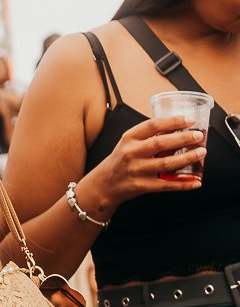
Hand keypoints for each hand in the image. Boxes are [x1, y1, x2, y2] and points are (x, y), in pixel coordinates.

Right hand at [82, 113, 206, 211]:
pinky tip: (196, 181)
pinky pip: (167, 185)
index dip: (174, 121)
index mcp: (129, 138)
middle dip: (184, 138)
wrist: (104, 184)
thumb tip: (178, 129)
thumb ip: (148, 136)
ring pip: (167, 163)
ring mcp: (136, 170)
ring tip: (201, 153)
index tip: (190, 120)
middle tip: (198, 136)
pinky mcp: (142, 186)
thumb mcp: (128, 144)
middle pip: (161, 143)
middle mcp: (131, 153)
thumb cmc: (120, 161)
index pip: (153, 125)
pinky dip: (184, 184)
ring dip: (188, 158)